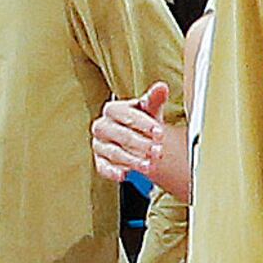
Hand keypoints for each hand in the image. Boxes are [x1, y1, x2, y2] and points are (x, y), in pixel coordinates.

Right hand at [89, 83, 185, 197]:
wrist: (138, 139)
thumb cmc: (143, 121)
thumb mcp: (150, 110)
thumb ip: (155, 99)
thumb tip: (162, 87)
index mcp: (112, 109)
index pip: (126, 115)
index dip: (144, 124)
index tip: (160, 132)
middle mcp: (102, 126)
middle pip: (121, 135)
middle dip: (142, 144)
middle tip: (159, 152)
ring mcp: (99, 145)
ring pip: (115, 153)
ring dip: (133, 160)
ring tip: (150, 166)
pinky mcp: (99, 161)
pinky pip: (103, 167)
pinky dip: (113, 172)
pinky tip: (125, 175)